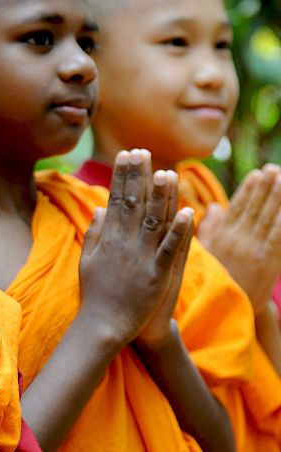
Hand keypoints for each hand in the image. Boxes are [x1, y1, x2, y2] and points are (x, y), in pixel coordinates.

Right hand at [79, 149, 194, 345]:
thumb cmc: (95, 294)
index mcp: (107, 239)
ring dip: (161, 196)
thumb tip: (101, 207)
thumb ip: (95, 232)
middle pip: (133, 204)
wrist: (103, 325)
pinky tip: (189, 212)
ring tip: (167, 172)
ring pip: (153, 221)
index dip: (121, 177)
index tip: (126, 156)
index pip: (115, 200)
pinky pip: (170, 249)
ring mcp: (141, 259)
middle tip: (143, 152)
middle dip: (138, 176)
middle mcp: (123, 244)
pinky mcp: (157, 275)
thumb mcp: (87, 259)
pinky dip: (179, 231)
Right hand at [198, 164, 280, 314]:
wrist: (228, 311)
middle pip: (254, 207)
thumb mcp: (205, 253)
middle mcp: (236, 239)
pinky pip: (278, 233)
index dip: (248, 189)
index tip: (256, 174)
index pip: (236, 207)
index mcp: (220, 236)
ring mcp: (252, 248)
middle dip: (265, 186)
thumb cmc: (215, 282)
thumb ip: (210, 228)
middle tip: (273, 169)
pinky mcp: (267, 259)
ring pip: (267, 215)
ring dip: (276, 195)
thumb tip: (215, 206)